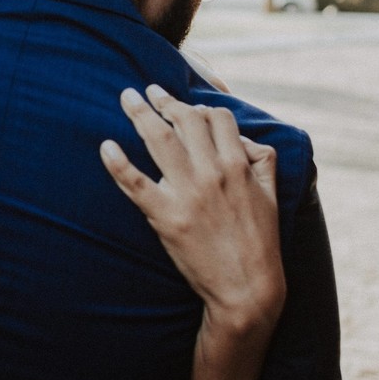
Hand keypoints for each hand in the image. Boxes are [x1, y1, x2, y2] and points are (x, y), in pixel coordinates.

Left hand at [99, 84, 283, 330]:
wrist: (247, 289)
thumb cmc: (260, 243)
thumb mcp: (272, 196)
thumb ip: (263, 162)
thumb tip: (246, 139)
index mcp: (238, 166)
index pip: (216, 118)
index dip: (198, 105)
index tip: (183, 105)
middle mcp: (212, 173)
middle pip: (185, 120)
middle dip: (164, 100)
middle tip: (146, 90)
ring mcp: (187, 193)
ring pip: (159, 140)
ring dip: (139, 114)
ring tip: (126, 97)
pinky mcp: (166, 216)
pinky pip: (136, 183)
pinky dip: (118, 163)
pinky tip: (106, 146)